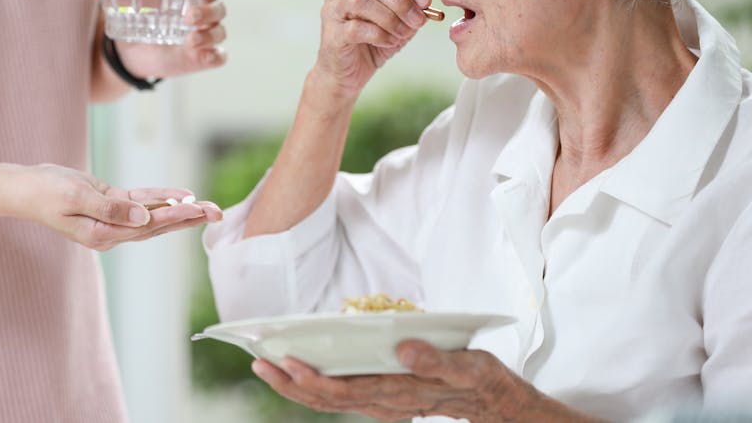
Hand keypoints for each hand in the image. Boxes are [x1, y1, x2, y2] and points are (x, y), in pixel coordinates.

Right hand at [17, 163, 222, 250]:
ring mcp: (112, 220)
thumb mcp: (77, 197)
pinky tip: (181, 196)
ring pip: (154, 215)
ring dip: (180, 210)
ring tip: (208, 206)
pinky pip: (141, 202)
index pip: (148, 227)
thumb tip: (144, 219)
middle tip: (218, 212)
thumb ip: (111, 209)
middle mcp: (112, 232)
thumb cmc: (46, 192)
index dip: (175, 217)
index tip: (199, 210)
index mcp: (103, 235)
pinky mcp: (111, 204)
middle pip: (158, 226)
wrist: (25, 187)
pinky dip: (161, 198)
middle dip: (188, 218)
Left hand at [87, 0, 227, 78]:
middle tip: (188, 17)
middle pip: (219, 8)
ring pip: (220, 32)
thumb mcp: (123, 2)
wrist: (131, 49)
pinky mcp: (201, 57)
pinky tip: (203, 57)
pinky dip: (215, 56)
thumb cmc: (137, 15)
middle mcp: (203, 13)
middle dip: (208, 12)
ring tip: (189, 41)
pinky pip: (219, 56)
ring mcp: (204, 36)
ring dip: (210, 35)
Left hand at [252, 341, 603, 422]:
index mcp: (398, 394)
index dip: (310, 379)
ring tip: (266, 364)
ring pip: (329, 400)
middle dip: (289, 383)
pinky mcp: (382, 397)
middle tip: (257, 362)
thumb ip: (436, 361)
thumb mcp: (468, 366)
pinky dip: (315, 383)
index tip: (284, 361)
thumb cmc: (481, 380)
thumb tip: (402, 348)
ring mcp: (381, 403)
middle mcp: (383, 403)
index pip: (343, 391)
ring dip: (295, 384)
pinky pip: (340, 394)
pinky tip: (300, 368)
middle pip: (326, 399)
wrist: (494, 401)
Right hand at [315, 0, 432, 95]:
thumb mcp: (398, 21)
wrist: (347, 73)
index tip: (426, 2)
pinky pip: (356, 27)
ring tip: (404, 33)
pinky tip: (390, 42)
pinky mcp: (331, 33)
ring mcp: (332, 9)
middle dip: (402, 0)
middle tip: (418, 20)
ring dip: (390, 17)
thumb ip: (410, 9)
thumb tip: (424, 4)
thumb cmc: (372, 42)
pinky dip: (379, 35)